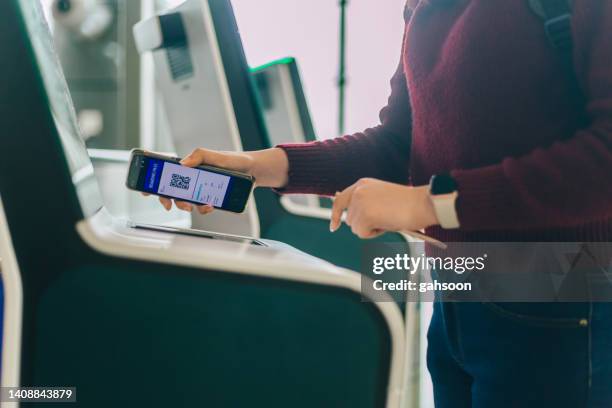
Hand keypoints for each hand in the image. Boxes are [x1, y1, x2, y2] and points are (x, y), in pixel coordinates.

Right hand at [144, 147, 287, 212]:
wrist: (254, 172)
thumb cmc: (235, 160)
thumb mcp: (216, 155)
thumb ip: (199, 156)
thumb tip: (183, 164)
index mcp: (190, 167)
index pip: (167, 173)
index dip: (153, 182)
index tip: (146, 190)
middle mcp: (194, 179)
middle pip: (172, 191)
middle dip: (168, 199)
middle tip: (170, 204)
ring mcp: (202, 190)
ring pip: (186, 201)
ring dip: (186, 206)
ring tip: (196, 205)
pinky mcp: (212, 199)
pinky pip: (203, 207)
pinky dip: (204, 208)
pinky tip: (210, 206)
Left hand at [330, 178, 438, 238]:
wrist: (422, 203)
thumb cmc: (408, 203)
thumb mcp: (381, 198)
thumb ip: (366, 204)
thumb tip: (352, 221)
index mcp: (362, 184)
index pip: (340, 199)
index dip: (335, 214)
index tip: (334, 227)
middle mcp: (357, 191)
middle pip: (349, 219)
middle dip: (364, 224)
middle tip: (385, 218)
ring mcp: (359, 203)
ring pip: (356, 228)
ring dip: (371, 229)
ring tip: (388, 218)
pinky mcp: (364, 216)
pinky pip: (363, 234)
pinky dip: (375, 234)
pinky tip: (387, 223)